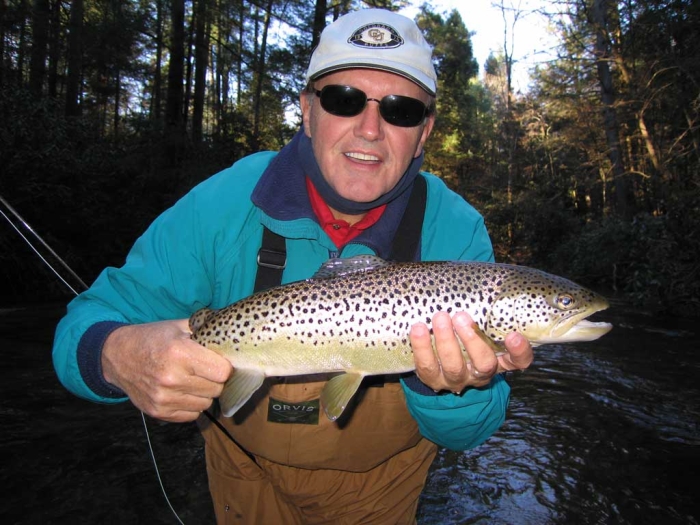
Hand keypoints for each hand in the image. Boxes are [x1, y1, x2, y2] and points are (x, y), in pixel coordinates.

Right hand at [101, 319, 232, 421]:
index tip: (218, 361)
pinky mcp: (158, 411)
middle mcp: (172, 377)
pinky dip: (192, 405)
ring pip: (206, 404)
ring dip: (204, 393)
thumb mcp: (179, 327)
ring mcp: (163, 397)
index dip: (224, 366)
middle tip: (204, 370)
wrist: (118, 356)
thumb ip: (207, 331)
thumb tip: (235, 335)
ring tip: (192, 380)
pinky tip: (183, 391)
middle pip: (216, 389)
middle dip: (215, 380)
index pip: (222, 372)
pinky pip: (192, 415)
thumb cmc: (153, 338)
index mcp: (180, 353)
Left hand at [410, 311, 532, 393]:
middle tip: (461, 316)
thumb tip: (484, 278)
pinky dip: (422, 347)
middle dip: (472, 340)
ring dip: (446, 341)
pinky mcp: (432, 379)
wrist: (435, 353)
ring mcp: (456, 378)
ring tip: (439, 317)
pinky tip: (417, 329)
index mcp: (499, 359)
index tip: (513, 335)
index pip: (519, 361)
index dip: (519, 351)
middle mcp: (480, 373)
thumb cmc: (462, 329)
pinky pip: (426, 367)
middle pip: (484, 364)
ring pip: (454, 367)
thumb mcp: (478, 322)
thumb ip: (484, 309)